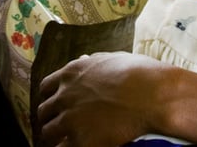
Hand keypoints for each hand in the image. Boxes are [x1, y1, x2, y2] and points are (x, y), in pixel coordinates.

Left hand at [38, 52, 165, 145]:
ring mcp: (70, 119)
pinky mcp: (80, 140)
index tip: (56, 104)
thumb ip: (93, 61)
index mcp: (72, 74)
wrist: (153, 95)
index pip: (46, 87)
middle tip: (58, 125)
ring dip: (55, 136)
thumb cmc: (139, 74)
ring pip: (48, 132)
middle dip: (50, 118)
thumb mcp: (112, 59)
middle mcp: (65, 96)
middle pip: (44, 111)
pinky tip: (77, 146)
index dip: (50, 97)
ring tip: (64, 140)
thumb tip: (85, 59)